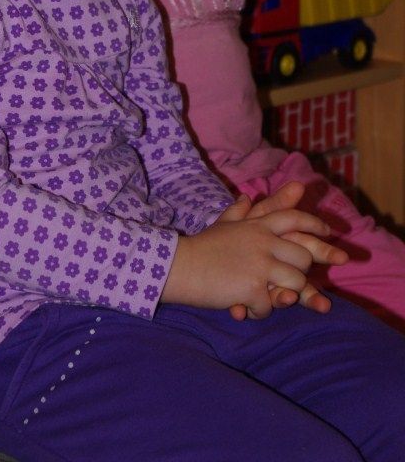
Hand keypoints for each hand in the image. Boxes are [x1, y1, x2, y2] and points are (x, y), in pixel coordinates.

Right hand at [162, 189, 340, 318]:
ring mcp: (260, 265)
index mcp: (257, 226)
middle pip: (304, 257)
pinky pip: (270, 306)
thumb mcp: (223, 224)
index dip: (316, 224)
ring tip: (266, 298)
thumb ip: (239, 212)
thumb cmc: (201, 247)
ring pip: (296, 283)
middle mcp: (263, 241)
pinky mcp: (252, 287)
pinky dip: (258, 311)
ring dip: (284, 296)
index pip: (295, 218)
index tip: (329, 233)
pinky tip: (244, 308)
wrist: (180, 265)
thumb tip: (246, 197)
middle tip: (289, 283)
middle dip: (301, 273)